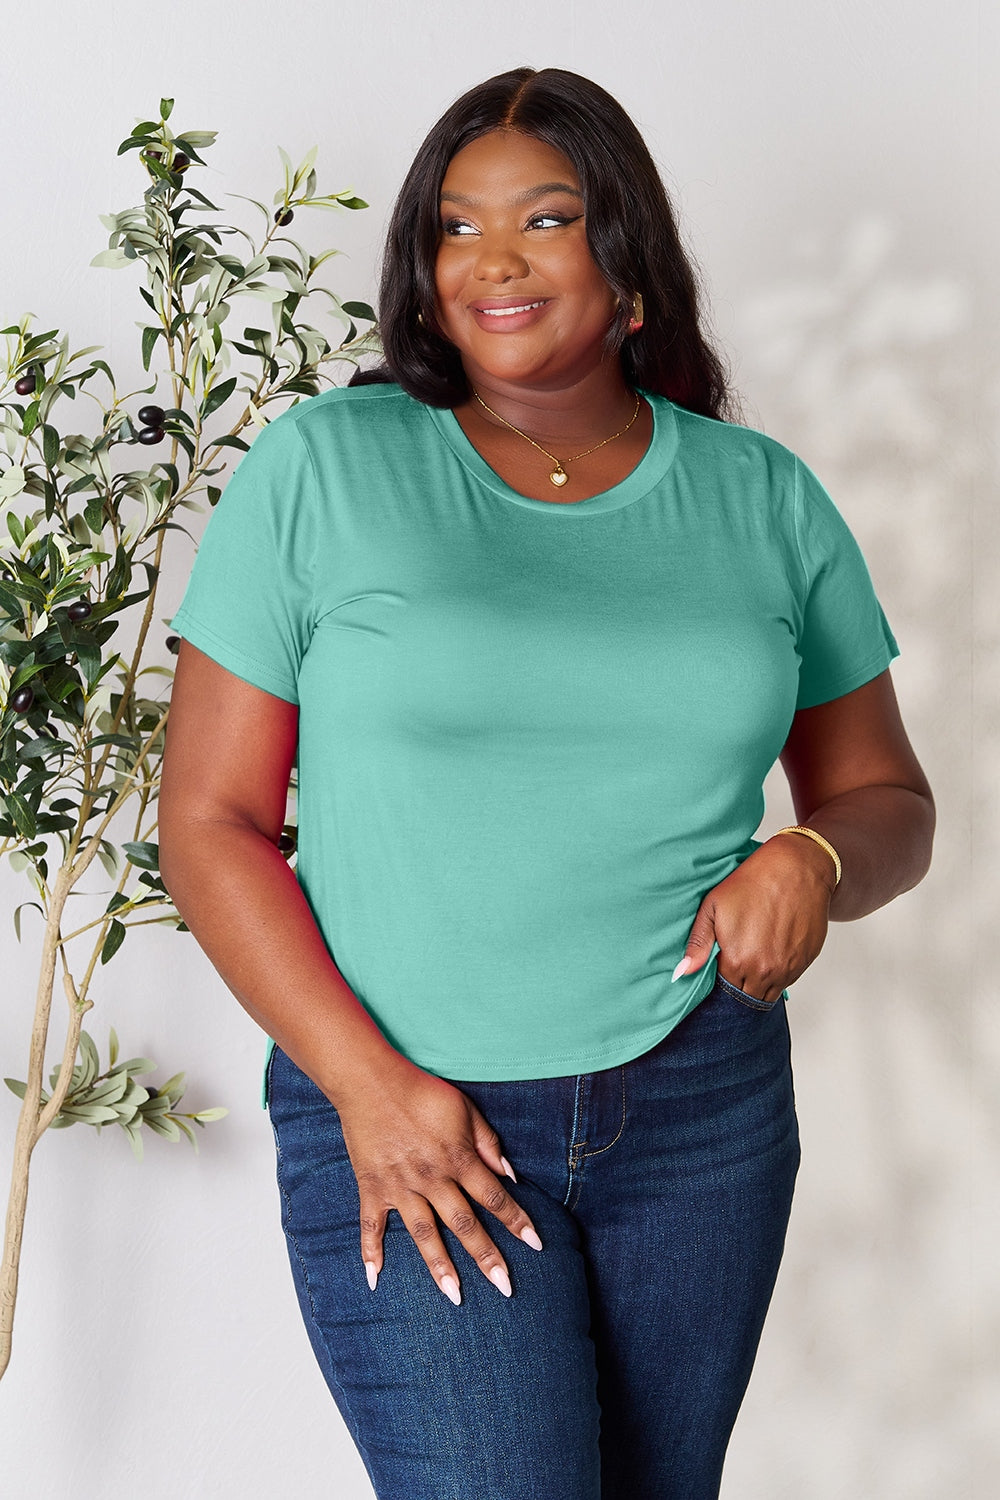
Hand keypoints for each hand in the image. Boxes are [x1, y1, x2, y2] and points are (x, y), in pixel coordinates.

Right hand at [334, 1056, 542, 1304]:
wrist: (372, 1081)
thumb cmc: (422, 1092)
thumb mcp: (465, 1109)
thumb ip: (488, 1142)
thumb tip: (510, 1175)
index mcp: (458, 1159)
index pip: (495, 1197)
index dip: (517, 1220)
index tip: (536, 1245)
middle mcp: (432, 1179)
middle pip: (464, 1224)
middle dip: (487, 1257)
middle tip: (505, 1288)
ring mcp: (400, 1187)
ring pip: (424, 1234)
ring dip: (440, 1267)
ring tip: (455, 1296)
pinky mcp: (373, 1187)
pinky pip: (371, 1225)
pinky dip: (370, 1252)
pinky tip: (374, 1279)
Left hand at [673, 834, 836, 1003]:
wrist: (797, 868)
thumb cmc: (753, 882)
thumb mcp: (713, 907)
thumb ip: (698, 943)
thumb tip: (682, 972)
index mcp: (737, 961)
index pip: (723, 990)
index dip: (719, 982)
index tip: (719, 968)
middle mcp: (764, 971)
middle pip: (746, 997)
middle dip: (738, 988)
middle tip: (735, 965)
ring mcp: (788, 969)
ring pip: (768, 993)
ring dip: (758, 983)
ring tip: (753, 956)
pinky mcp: (806, 961)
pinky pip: (788, 980)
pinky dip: (778, 973)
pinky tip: (771, 950)